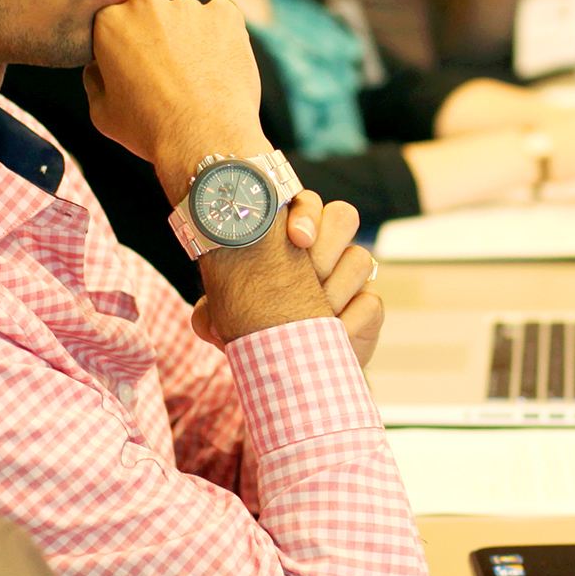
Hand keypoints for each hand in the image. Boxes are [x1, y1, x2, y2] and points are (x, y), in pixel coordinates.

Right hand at [85, 0, 271, 196]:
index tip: (135, 68)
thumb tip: (97, 67)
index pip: (114, 22)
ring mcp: (188, 6)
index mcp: (109, 21)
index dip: (124, 46)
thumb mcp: (102, 112)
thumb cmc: (150, 130)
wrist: (204, 140)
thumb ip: (93, 80)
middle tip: (167, 73)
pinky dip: (220, 38)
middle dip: (156, 35)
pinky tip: (217, 68)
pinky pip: (220, 20)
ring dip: (188, 36)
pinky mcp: (225, 13)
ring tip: (196, 77)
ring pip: (186, 16)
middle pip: (150, 13)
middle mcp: (146, 3)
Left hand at [192, 191, 381, 362]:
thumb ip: (213, 316)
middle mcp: (327, 250)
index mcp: (293, 239)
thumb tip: (204, 320)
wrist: (296, 372)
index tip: (297, 236)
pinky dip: (350, 319)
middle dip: (327, 241)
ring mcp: (352, 278)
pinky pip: (370, 302)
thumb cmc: (262, 332)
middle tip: (311, 271)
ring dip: (336, 286)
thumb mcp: (231, 323)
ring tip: (317, 311)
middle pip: (343, 216)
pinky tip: (333, 333)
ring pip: (359, 258)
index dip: (306, 211)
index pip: (307, 204)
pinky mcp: (369, 307)